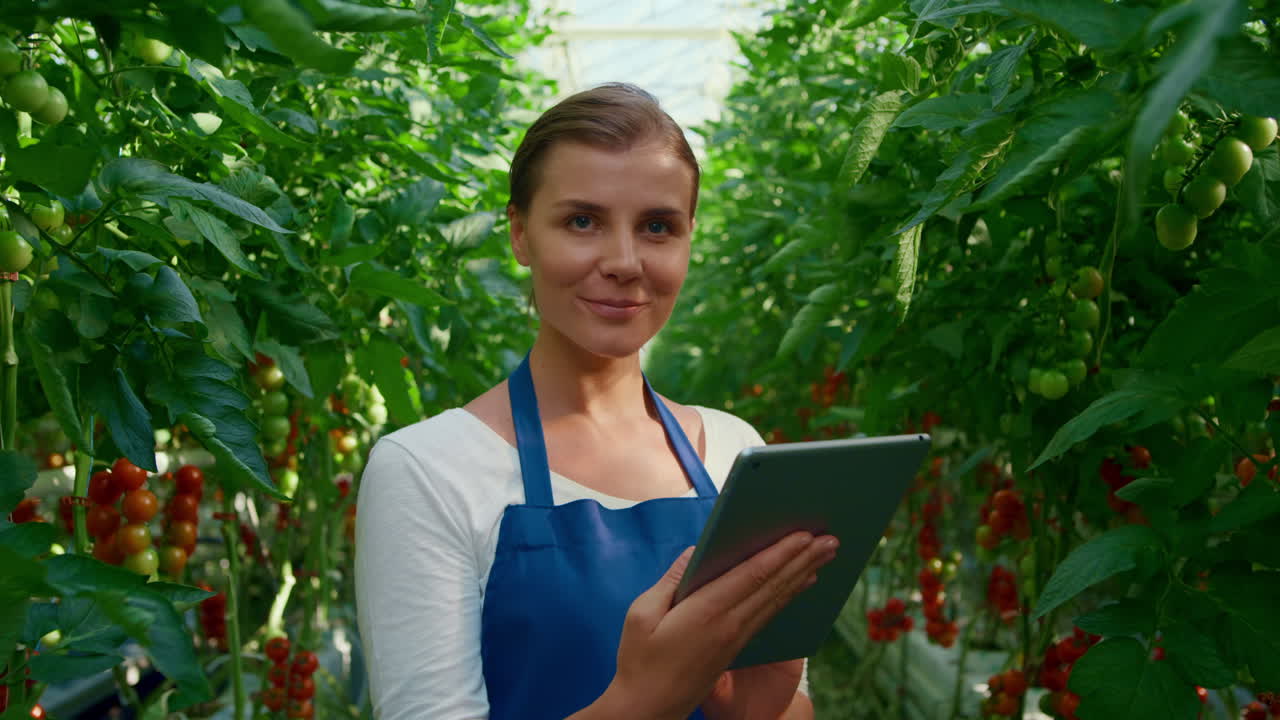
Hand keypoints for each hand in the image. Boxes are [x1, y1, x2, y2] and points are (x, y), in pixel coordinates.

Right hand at [600, 532, 838, 719]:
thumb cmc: (639, 661)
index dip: (780, 553)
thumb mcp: (642, 614)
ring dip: (803, 573)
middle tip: (831, 539)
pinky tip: (801, 583)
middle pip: (774, 586)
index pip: (753, 576)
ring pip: (776, 600)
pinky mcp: (736, 650)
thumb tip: (696, 552)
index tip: (803, 535)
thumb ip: (672, 580)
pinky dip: (788, 595)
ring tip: (825, 554)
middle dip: (804, 559)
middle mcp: (729, 625)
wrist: (649, 710)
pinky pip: (769, 615)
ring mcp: (735, 640)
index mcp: (706, 613)